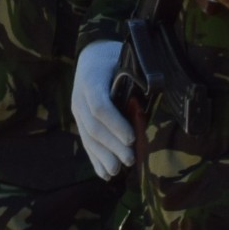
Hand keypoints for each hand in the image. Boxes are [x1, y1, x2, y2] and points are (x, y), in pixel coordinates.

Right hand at [71, 40, 134, 176]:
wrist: (92, 56)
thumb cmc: (114, 58)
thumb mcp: (124, 61)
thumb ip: (134, 80)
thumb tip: (151, 101)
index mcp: (92, 79)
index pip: (100, 106)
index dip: (115, 124)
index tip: (131, 138)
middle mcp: (80, 96)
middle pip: (93, 126)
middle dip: (112, 146)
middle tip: (130, 160)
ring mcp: (77, 110)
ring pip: (87, 137)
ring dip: (102, 156)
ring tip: (117, 171)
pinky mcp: (79, 120)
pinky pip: (85, 141)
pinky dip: (94, 159)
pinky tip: (104, 173)